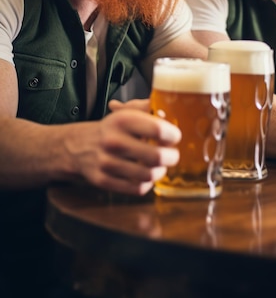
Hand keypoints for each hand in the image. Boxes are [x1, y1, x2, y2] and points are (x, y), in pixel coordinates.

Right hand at [66, 99, 180, 195]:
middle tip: (172, 154)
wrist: (78, 145)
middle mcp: (113, 141)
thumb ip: (149, 109)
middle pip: (157, 156)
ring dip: (160, 171)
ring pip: (149, 175)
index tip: (174, 137)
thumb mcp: (127, 113)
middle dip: (172, 157)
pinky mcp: (103, 181)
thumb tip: (168, 113)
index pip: (159, 129)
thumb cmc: (112, 129)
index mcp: (122, 120)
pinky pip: (137, 188)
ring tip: (160, 165)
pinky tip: (146, 175)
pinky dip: (147, 183)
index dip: (173, 135)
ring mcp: (107, 162)